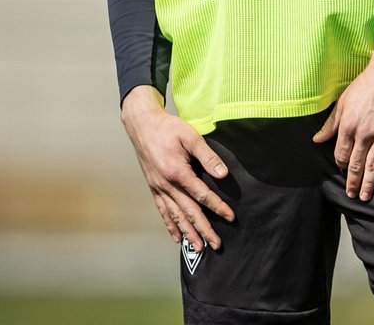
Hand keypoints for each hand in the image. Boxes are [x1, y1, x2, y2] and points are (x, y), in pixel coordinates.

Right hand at [121, 85, 233, 251]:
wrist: (142, 125)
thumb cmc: (169, 128)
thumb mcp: (190, 136)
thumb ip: (207, 156)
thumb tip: (223, 174)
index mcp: (177, 172)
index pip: (202, 195)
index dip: (218, 207)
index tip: (231, 217)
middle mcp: (166, 185)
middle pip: (189, 212)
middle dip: (204, 229)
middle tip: (217, 245)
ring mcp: (158, 188)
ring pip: (175, 216)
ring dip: (188, 233)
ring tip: (200, 248)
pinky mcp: (153, 188)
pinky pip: (163, 211)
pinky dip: (171, 226)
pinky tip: (177, 238)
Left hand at [313, 40, 373, 200]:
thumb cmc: (365, 84)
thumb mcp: (343, 101)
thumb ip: (331, 123)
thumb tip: (317, 140)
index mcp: (348, 125)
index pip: (341, 154)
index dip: (341, 165)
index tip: (342, 172)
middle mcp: (364, 133)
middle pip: (356, 164)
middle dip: (352, 182)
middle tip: (351, 195)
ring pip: (373, 165)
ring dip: (368, 184)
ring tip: (364, 197)